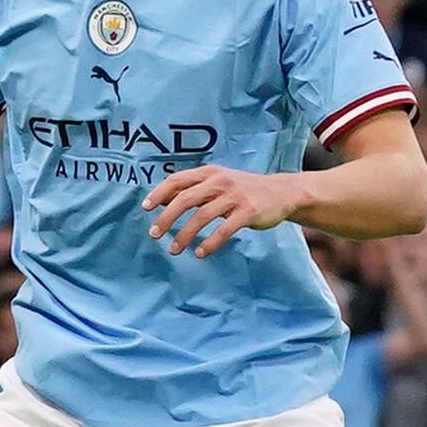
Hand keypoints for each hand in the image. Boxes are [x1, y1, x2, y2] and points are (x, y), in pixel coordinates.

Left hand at [141, 165, 297, 256]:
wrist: (281, 192)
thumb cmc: (243, 189)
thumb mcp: (218, 182)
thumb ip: (193, 189)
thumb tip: (161, 200)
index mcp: (210, 173)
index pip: (178, 180)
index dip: (159, 193)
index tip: (145, 208)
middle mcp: (220, 182)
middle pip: (186, 199)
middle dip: (167, 217)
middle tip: (154, 234)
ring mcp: (235, 197)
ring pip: (202, 216)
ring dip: (185, 235)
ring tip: (174, 250)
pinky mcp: (248, 212)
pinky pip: (224, 230)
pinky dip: (209, 243)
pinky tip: (200, 253)